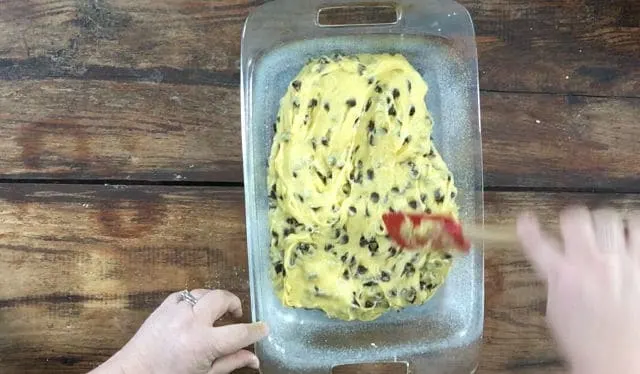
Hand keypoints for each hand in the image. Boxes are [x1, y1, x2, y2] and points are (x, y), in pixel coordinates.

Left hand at [91, 289, 268, 373]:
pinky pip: (185, 294)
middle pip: (222, 298)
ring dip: (214, 301)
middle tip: (237, 315)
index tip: (264, 328)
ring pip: (205, 292)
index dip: (256, 330)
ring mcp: (175, 310)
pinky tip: (195, 312)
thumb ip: (230, 363)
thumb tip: (254, 359)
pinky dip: (194, 300)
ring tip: (215, 315)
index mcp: (204, 343)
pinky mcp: (163, 306)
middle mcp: (191, 322)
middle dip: (234, 304)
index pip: (240, 332)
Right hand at [517, 207, 639, 373]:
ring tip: (607, 233)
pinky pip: (638, 228)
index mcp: (562, 276)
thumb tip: (555, 268)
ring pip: (608, 218)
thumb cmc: (587, 343)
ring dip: (605, 225)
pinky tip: (629, 237)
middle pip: (577, 218)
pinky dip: (632, 229)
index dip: (527, 228)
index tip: (525, 219)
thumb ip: (555, 283)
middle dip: (574, 221)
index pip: (536, 243)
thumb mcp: (556, 312)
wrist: (617, 361)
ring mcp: (619, 262)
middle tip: (578, 228)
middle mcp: (590, 263)